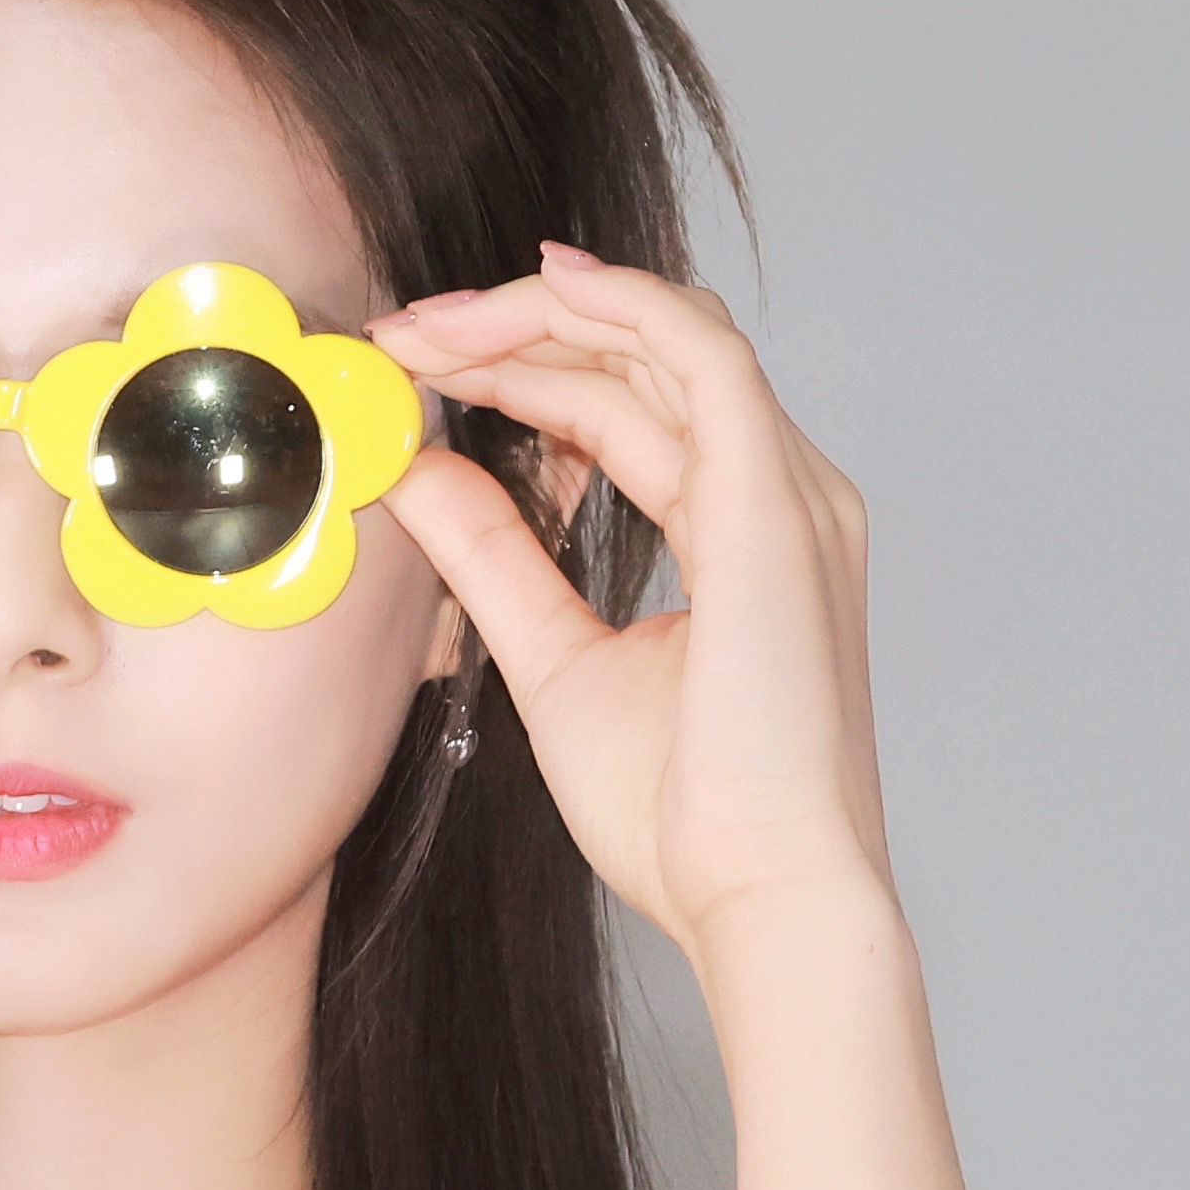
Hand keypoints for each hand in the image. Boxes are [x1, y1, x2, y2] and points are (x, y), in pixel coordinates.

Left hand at [375, 245, 888, 966]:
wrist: (761, 900)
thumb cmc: (688, 821)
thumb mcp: (557, 663)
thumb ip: (496, 563)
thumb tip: (421, 475)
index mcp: (746, 531)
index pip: (629, 407)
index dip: (520, 372)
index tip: (415, 370)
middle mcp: (782, 495)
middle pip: (643, 359)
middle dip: (512, 332)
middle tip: (400, 331)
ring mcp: (788, 496)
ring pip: (664, 342)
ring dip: (539, 318)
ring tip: (430, 324)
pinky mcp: (774, 511)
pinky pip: (701, 358)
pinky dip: (619, 307)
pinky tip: (535, 289)